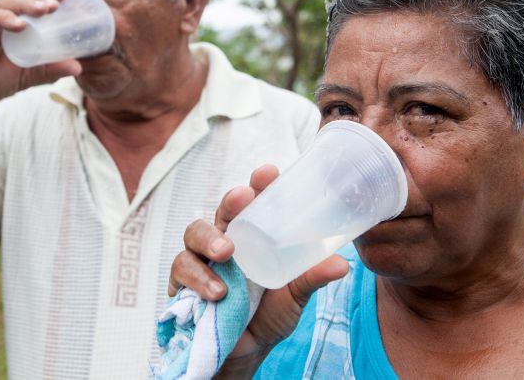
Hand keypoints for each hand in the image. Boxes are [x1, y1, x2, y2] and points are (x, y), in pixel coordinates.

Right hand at [0, 0, 81, 113]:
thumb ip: (49, 70)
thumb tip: (79, 67)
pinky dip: (4, 18)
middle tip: (59, 0)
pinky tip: (19, 24)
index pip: (31, 0)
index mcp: (12, 24)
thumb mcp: (26, 77)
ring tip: (45, 9)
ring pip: (4, 2)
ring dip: (26, 3)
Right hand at [169, 164, 348, 364]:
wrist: (246, 352)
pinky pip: (181, 271)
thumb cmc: (271, 312)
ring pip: (193, 234)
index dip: (257, 184)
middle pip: (221, 211)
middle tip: (242, 199)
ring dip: (209, 240)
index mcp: (253, 235)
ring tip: (226, 255)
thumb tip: (343, 264)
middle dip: (229, 201)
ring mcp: (202, 260)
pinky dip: (197, 278)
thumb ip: (312, 278)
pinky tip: (216, 292)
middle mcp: (225, 240)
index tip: (268, 172)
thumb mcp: (295, 295)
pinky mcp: (184, 284)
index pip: (253, 202)